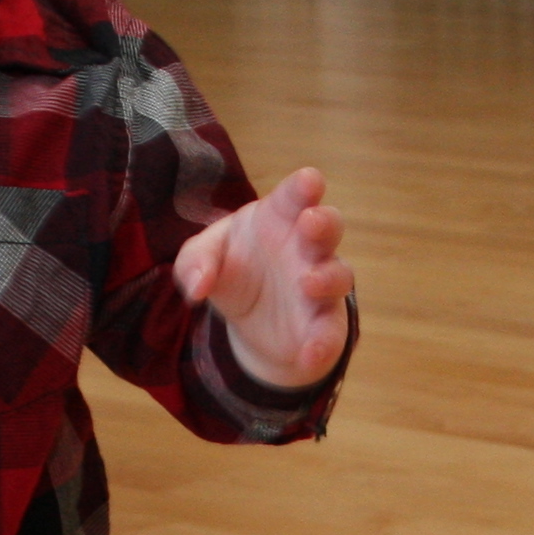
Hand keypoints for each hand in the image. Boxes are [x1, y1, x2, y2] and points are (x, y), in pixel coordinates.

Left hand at [173, 166, 350, 389]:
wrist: (249, 318)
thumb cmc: (232, 266)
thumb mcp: (202, 258)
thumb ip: (194, 263)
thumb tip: (197, 286)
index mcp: (279, 216)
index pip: (295, 195)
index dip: (304, 186)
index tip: (309, 180)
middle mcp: (306, 246)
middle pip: (328, 226)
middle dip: (323, 222)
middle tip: (310, 222)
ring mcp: (320, 283)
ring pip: (339, 274)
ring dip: (328, 277)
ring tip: (309, 283)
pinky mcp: (323, 323)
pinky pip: (330, 332)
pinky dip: (324, 343)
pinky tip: (310, 354)